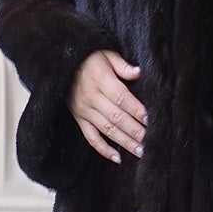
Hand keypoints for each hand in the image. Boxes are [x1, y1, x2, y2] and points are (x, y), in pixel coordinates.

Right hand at [70, 48, 146, 163]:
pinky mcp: (79, 119)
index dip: (136, 109)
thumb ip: (122, 65)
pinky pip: (91, 137)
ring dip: (125, 142)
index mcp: (100, 79)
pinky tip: (117, 158)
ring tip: (141, 151)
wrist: (60, 63)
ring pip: (107, 130)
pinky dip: (103, 149)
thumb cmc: (89, 57)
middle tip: (151, 141)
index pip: (121, 98)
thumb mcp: (106, 53)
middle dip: (135, 130)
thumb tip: (139, 72)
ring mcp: (84, 110)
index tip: (150, 119)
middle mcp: (91, 97)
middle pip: (116, 117)